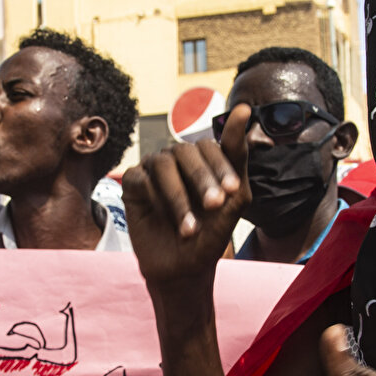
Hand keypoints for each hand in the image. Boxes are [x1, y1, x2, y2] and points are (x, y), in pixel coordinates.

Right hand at [122, 104, 250, 286]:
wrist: (185, 268)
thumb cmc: (211, 232)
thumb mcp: (235, 197)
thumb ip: (237, 154)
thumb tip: (242, 107)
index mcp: (202, 158)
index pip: (210, 146)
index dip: (221, 166)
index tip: (234, 191)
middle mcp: (176, 158)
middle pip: (185, 151)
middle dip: (202, 180)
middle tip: (214, 206)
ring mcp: (153, 169)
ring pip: (162, 164)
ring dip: (179, 197)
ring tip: (190, 228)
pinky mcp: (132, 184)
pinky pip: (140, 178)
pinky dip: (155, 198)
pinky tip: (165, 219)